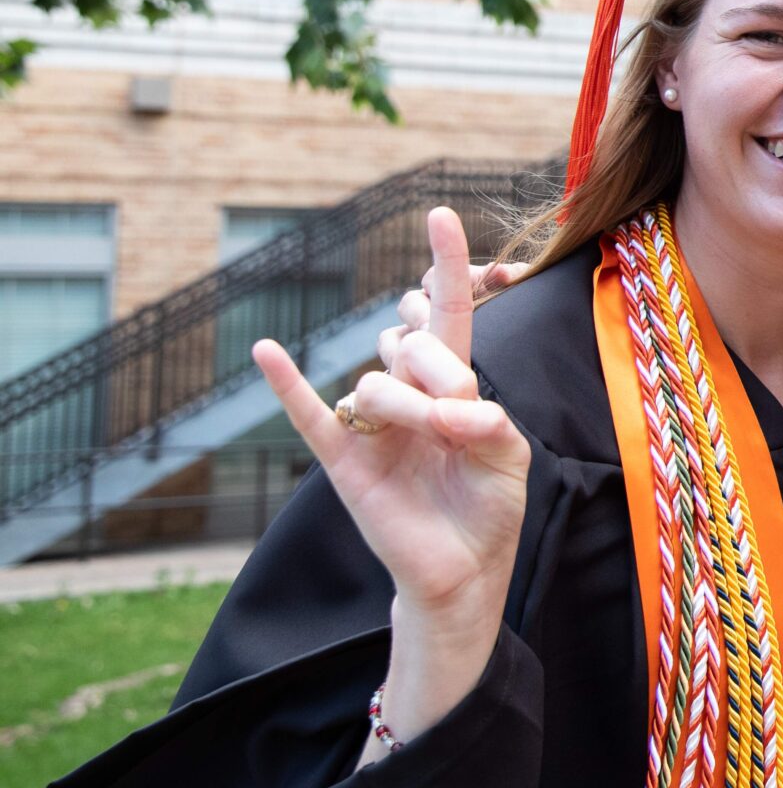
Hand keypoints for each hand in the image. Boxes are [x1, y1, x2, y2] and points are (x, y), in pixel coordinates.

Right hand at [256, 206, 529, 752]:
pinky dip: (287, 384)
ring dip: (407, 406)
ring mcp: (373, 425)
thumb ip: (487, 422)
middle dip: (439, 370)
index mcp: (455, 384)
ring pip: (377, 382)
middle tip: (457, 418)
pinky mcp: (344, 461)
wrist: (461, 573)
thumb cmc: (488, 508)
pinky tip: (268, 350)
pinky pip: (309, 415)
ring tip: (432, 441)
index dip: (446, 266)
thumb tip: (447, 411)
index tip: (440, 214)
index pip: (449, 314)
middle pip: (414, 344)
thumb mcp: (508, 459)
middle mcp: (410, 394)